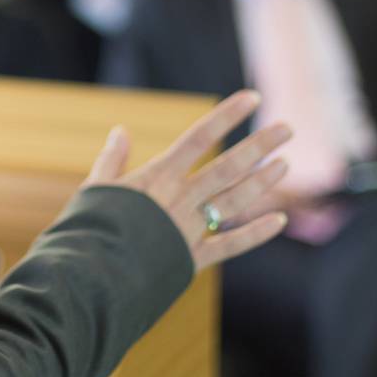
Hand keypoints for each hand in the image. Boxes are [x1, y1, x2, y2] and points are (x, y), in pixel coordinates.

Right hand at [84, 89, 291, 271]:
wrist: (92, 278)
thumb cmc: (89, 230)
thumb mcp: (96, 188)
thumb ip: (112, 159)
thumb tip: (119, 130)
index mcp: (157, 177)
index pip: (199, 137)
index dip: (226, 116)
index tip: (251, 97)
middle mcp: (180, 198)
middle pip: (228, 167)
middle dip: (259, 146)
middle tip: (287, 128)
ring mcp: (189, 229)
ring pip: (234, 201)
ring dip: (262, 182)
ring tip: (285, 164)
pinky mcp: (192, 259)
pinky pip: (230, 245)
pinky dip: (255, 234)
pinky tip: (279, 221)